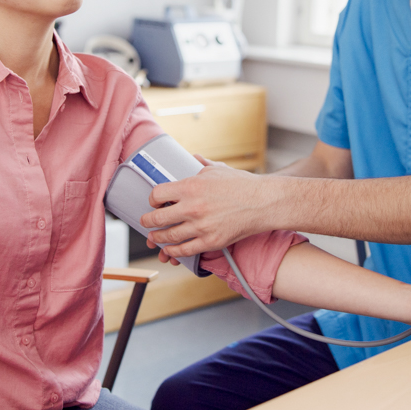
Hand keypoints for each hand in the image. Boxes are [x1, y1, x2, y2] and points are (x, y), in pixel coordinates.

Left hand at [140, 155, 275, 258]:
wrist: (264, 202)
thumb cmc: (242, 184)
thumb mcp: (218, 170)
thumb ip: (201, 165)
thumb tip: (193, 157)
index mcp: (190, 186)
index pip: (157, 194)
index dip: (152, 200)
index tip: (154, 202)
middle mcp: (192, 207)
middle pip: (157, 218)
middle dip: (148, 222)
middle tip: (146, 222)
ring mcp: (200, 226)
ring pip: (168, 236)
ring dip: (157, 238)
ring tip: (154, 238)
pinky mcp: (211, 241)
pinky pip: (184, 250)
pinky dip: (173, 252)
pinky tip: (170, 250)